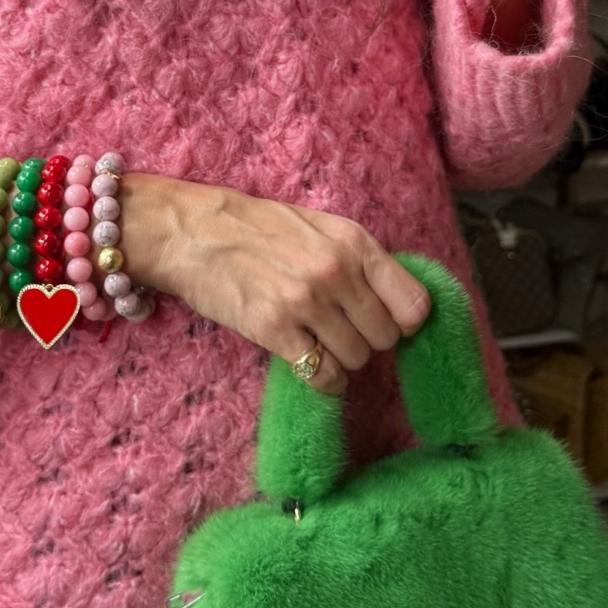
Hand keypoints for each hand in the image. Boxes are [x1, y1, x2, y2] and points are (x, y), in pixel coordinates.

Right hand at [119, 172, 429, 395]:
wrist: (193, 231)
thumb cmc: (256, 228)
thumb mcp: (319, 226)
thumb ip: (359, 259)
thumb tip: (400, 302)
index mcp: (353, 242)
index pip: (414, 304)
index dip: (403, 320)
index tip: (385, 322)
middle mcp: (336, 271)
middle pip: (385, 338)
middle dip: (367, 341)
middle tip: (341, 331)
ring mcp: (306, 302)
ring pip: (356, 359)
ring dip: (342, 360)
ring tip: (318, 343)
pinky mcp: (274, 330)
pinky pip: (322, 375)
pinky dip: (322, 380)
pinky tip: (308, 363)